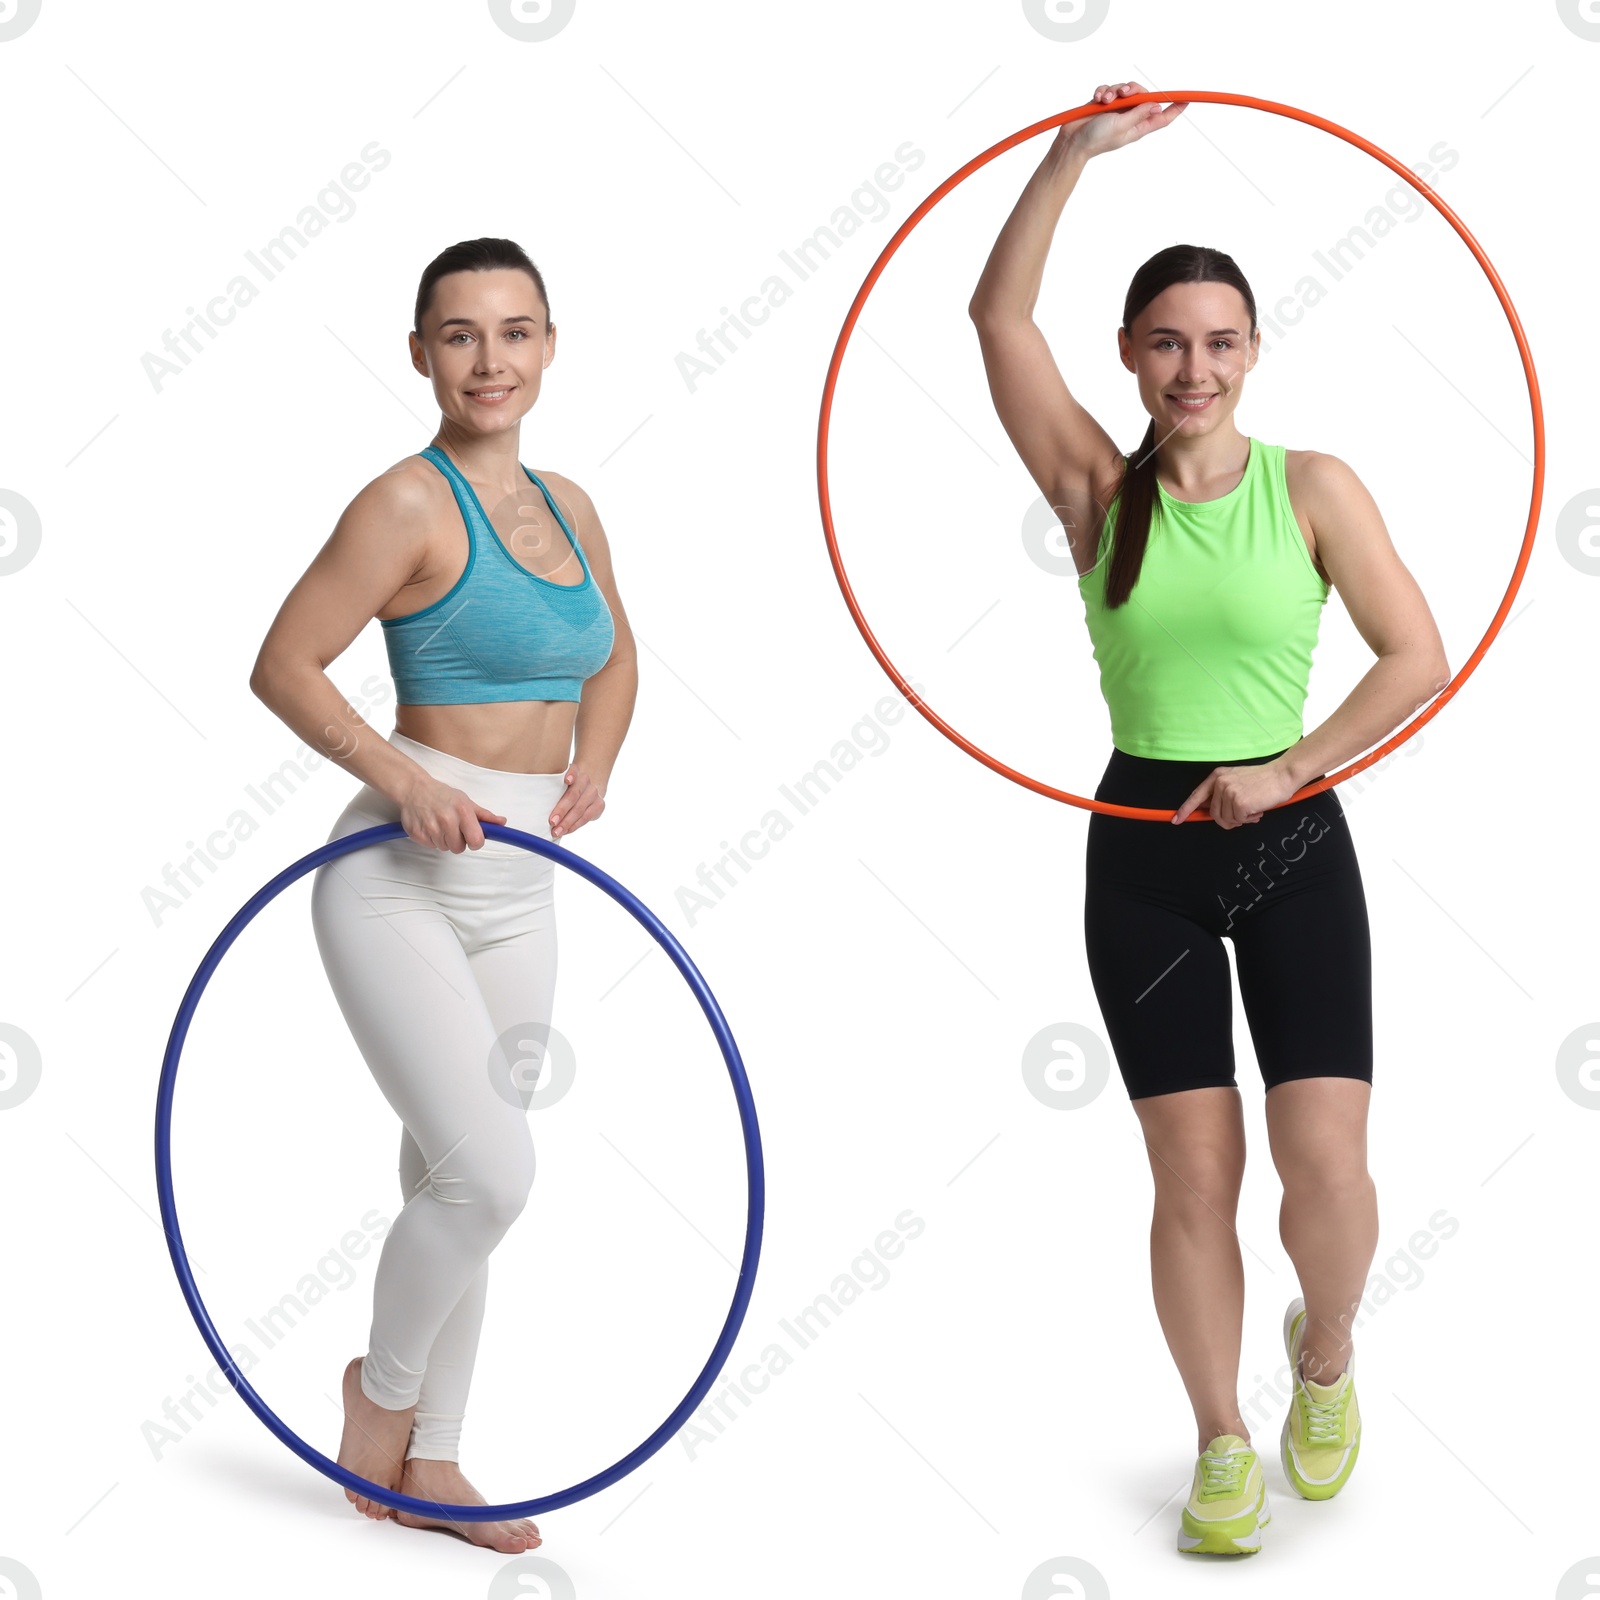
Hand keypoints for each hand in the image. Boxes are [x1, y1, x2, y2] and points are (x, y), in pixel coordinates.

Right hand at [398, 773, 506, 851]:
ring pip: (444, 848)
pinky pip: (431, 846)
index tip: (472, 838)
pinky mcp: (418, 834)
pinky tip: (430, 826)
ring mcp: (431, 828)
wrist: (414, 789)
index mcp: (462, 812)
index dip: (475, 842)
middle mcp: (447, 820)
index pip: (476, 841)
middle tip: (453, 828)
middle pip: (459, 848)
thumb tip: (501, 823)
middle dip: (458, 841)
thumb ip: (484, 815)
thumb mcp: (466, 801)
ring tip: (440, 825)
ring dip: (444, 840)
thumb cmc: (442, 795)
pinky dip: (431, 839)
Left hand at [549, 764, 606, 839]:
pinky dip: (575, 825)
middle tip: (552, 821)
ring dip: (567, 822)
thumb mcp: (558, 782)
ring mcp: (594, 792)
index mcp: (575, 771)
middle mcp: (586, 780)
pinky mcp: (599, 804)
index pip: (574, 770)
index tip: (566, 780)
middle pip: (574, 795)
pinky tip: (566, 830)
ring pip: (580, 809)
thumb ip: (550, 786)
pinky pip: (587, 817)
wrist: (586, 788)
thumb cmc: (565, 787)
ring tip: (556, 831)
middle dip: (562, 810)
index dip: (571, 775)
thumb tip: (531, 801)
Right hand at [1065, 81, 1187, 160]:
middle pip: (1143, 95)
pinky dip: (1103, 91)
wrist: (1072, 141)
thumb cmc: (1096, 139)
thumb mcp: (1121, 126)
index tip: (1188, 100)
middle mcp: (1129, 117)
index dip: (1175, 109)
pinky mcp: (1104, 104)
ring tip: (1105, 100)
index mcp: (1137, 127)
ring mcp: (1116, 110)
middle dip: (1135, 89)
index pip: (1162, 117)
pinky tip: (1097, 99)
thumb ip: (1139, 113)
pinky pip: (1109, 89)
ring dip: (1115, 90)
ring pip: (1125, 89)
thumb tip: (1157, 104)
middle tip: (1125, 93)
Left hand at [1171, 759, 1306, 828]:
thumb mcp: (1236, 782)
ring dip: (1241, 819)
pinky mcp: (1239, 802)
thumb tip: (1207, 810)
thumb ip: (1220, 794)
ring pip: (1226, 820)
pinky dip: (1249, 819)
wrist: (1282, 775)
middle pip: (1214, 815)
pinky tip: (1257, 809)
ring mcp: (1229, 792)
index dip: (1186, 809)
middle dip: (1228, 820)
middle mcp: (1220, 783)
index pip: (1197, 796)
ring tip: (1253, 808)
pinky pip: (1239, 821)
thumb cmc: (1262, 781)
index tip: (1176, 820)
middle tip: (1244, 813)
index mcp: (1217, 777)